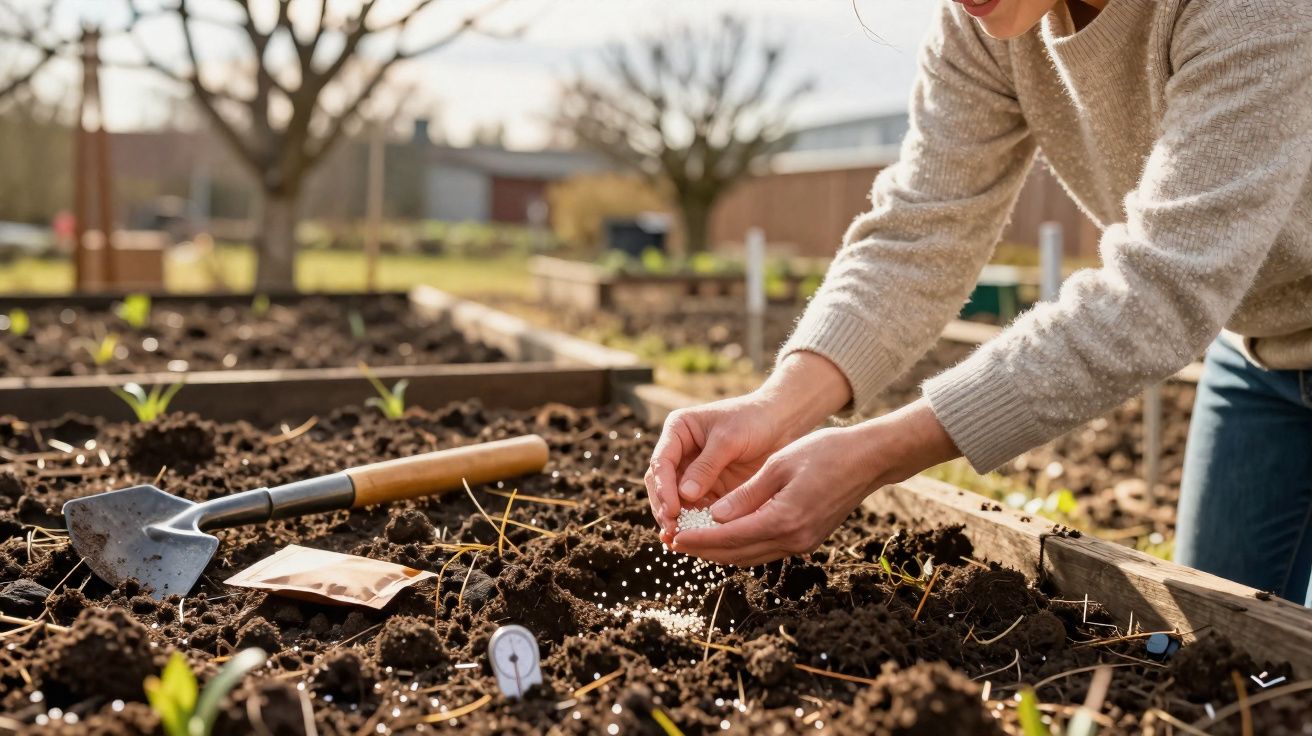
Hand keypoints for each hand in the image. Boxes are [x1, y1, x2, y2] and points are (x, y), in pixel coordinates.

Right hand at [644, 394, 799, 544]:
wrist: (783, 423)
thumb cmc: (754, 420)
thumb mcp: (729, 439)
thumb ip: (706, 467)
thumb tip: (684, 495)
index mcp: (678, 431)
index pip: (662, 462)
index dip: (663, 488)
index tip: (672, 509)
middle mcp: (681, 452)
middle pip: (662, 484)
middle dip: (665, 507)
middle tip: (672, 530)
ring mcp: (694, 472)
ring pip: (676, 500)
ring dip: (676, 519)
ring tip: (678, 539)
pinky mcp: (710, 488)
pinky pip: (697, 508)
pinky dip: (695, 522)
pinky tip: (697, 538)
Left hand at [671, 399, 959, 565]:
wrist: (868, 460)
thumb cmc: (824, 453)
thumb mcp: (778, 466)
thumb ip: (746, 495)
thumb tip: (716, 517)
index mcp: (783, 520)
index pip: (730, 537)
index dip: (699, 539)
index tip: (674, 538)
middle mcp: (793, 540)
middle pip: (738, 554)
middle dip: (704, 550)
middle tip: (675, 543)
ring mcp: (802, 543)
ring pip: (751, 555)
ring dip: (722, 551)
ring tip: (694, 542)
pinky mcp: (807, 539)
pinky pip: (766, 549)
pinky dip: (742, 546)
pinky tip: (726, 535)